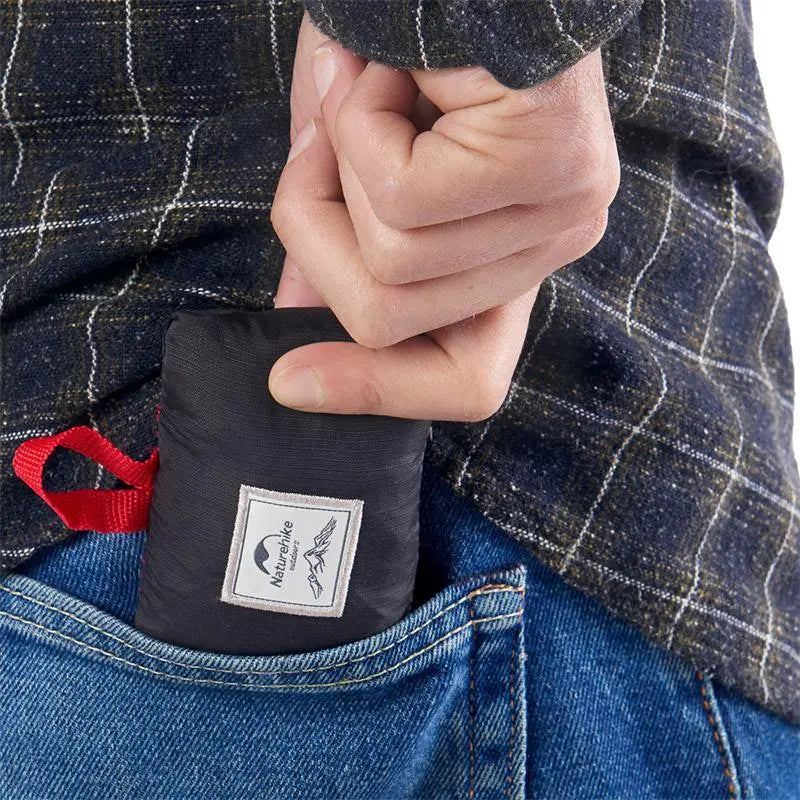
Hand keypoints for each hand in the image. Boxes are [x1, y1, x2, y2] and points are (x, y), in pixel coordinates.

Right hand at [269, 14, 618, 419]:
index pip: (468, 380)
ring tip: (371, 91)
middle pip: (391, 320)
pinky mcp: (551, 164)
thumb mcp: (353, 155)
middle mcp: (553, 245)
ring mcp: (562, 211)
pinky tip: (398, 71)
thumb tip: (293, 314)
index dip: (374, 390)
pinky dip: (358, 123)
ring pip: (388, 265)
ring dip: (336, 164)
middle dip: (311, 230)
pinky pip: (396, 196)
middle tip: (322, 141)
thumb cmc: (408, 34)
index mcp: (514, 254)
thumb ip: (332, 237)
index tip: (290, 382)